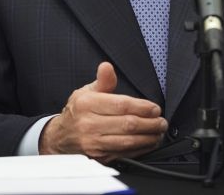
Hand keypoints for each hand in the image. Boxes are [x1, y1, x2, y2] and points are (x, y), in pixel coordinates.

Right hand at [38, 62, 166, 162]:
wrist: (61, 137)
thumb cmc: (78, 112)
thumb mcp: (86, 92)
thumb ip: (103, 81)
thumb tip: (107, 67)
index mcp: (87, 104)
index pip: (121, 105)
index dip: (142, 107)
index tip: (155, 108)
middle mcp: (89, 124)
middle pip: (128, 124)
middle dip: (150, 123)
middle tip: (161, 121)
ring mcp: (94, 143)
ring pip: (128, 141)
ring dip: (148, 137)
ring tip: (159, 132)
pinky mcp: (99, 157)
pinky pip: (125, 153)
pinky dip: (141, 149)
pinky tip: (148, 142)